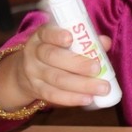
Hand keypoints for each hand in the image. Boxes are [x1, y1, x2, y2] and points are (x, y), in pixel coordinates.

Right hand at [0, 25, 114, 108]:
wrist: (25, 70)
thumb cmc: (55, 51)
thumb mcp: (65, 40)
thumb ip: (85, 40)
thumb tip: (105, 42)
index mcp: (42, 36)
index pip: (46, 33)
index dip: (57, 36)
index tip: (70, 38)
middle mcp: (34, 53)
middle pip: (53, 57)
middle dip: (77, 64)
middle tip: (97, 69)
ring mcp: (33, 72)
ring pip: (56, 79)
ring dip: (81, 85)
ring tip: (102, 88)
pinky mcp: (36, 89)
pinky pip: (53, 95)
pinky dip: (71, 98)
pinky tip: (88, 99)